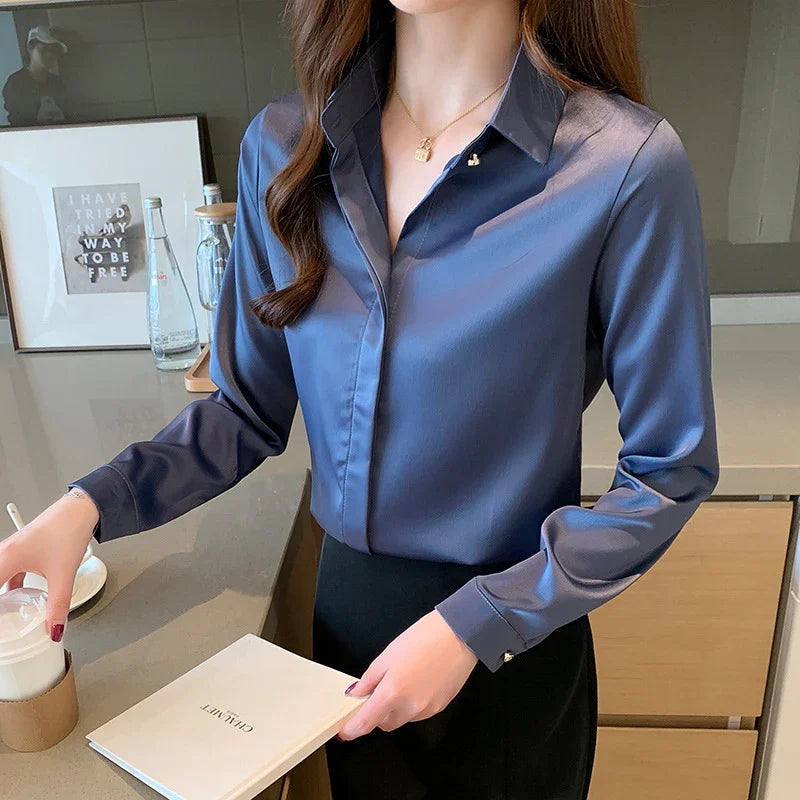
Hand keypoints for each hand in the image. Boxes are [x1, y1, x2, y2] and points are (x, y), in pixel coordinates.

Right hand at [0, 490, 98, 641]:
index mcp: (6, 559)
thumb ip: (58, 605)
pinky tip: (19, 594)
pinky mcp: (22, 549)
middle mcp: (5, 553)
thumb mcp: (63, 574)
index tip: (3, 623)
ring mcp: (12, 550)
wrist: (81, 510)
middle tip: (6, 620)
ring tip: (9, 611)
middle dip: (1, 603)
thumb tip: (54, 627)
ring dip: (2, 594)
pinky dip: (10, 585)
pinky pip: (8, 571)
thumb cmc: (68, 530)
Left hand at [336, 609, 478, 739]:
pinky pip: (419, 713)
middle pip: (384, 723)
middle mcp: (410, 707)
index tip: (346, 730)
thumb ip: (369, 679)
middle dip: (378, 712)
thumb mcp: (388, 654)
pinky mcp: (440, 707)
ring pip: (402, 719)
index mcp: (393, 692)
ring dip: (396, 708)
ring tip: (404, 678)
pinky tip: (418, 681)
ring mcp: (427, 709)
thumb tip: (357, 693)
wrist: (459, 635)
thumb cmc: (425, 638)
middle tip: (380, 690)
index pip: (366, 723)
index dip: (352, 729)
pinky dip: (413, 704)